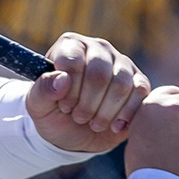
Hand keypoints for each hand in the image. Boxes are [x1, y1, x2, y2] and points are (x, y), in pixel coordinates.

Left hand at [25, 33, 152, 153]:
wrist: (75, 133)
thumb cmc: (53, 113)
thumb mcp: (38, 106)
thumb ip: (42, 91)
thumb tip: (62, 79)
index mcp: (70, 45)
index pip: (74, 61)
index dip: (69, 90)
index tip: (64, 106)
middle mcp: (98, 48)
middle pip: (99, 74)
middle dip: (87, 104)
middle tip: (78, 117)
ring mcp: (121, 63)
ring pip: (121, 85)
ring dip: (105, 112)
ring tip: (93, 123)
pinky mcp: (139, 80)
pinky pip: (140, 93)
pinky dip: (126, 114)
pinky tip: (113, 127)